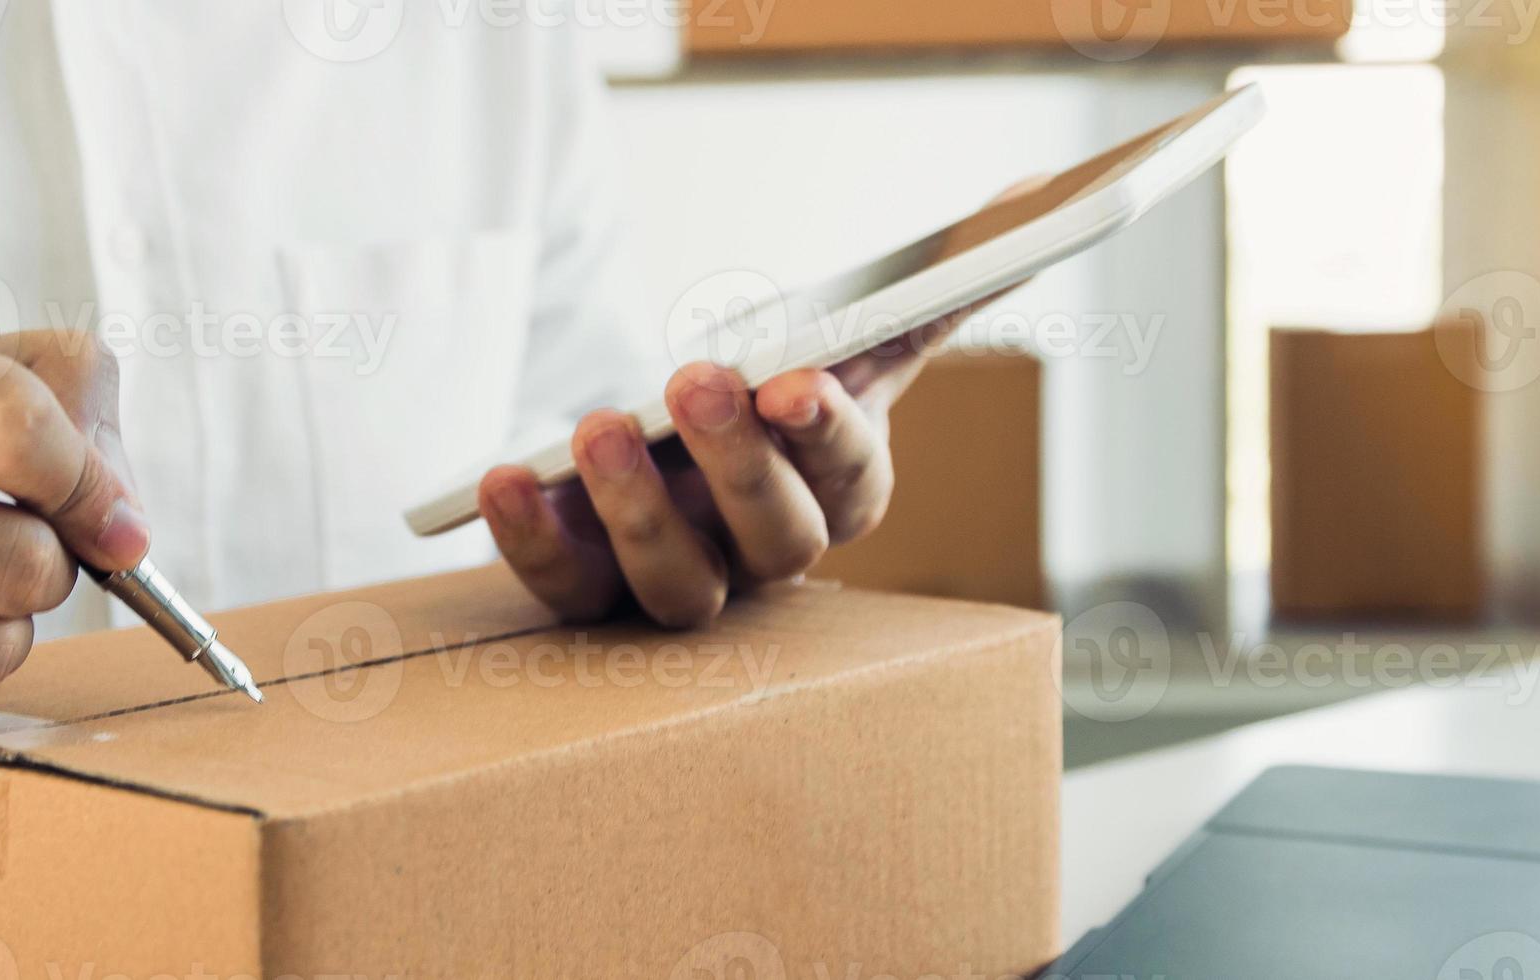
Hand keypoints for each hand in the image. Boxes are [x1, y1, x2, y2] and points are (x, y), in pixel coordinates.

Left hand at [479, 179, 1045, 627]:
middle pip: (774, 540)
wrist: (668, 461)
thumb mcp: (840, 347)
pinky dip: (533, 542)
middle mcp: (768, 558)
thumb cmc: (769, 401)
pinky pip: (566, 591)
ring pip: (678, 586)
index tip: (796, 379)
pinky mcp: (592, 594)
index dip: (827, 433)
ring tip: (598, 428)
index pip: (852, 479)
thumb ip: (922, 298)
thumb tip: (1034, 200)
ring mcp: (682, 584)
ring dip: (639, 512)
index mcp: (840, 493)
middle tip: (695, 380)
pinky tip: (505, 479)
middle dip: (738, 463)